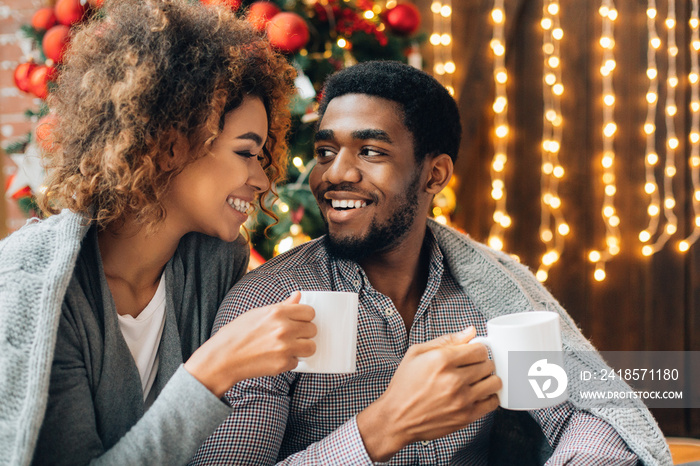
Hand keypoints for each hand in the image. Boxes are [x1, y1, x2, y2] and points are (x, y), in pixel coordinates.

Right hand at [184, 291, 316, 396]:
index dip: (305, 317)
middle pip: (313, 329)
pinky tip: (275, 357)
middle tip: (292, 336)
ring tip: (288, 348)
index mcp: (277, 312)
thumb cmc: (238, 334)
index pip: (309, 312)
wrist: (223, 358)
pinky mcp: (283, 364)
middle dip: (304, 333)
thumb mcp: (258, 313)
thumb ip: (282, 306)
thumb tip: (298, 296)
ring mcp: (284, 347)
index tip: (300, 321)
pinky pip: (297, 361)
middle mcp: (284, 328)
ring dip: (302, 348)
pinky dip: (289, 361)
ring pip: (310, 347)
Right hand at [356, 327, 500, 461]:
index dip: (477, 349)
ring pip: (494, 382)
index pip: (479, 349)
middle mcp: (454, 379)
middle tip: (472, 367)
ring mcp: (462, 399)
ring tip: (477, 380)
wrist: (397, 417)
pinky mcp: (466, 416)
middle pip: (488, 364)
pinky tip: (478, 394)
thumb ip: (446, 340)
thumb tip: (470, 331)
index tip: (472, 353)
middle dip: (482, 363)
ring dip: (488, 379)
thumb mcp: (417, 353)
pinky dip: (489, 396)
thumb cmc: (405, 385)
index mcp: (441, 360)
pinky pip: (492, 402)